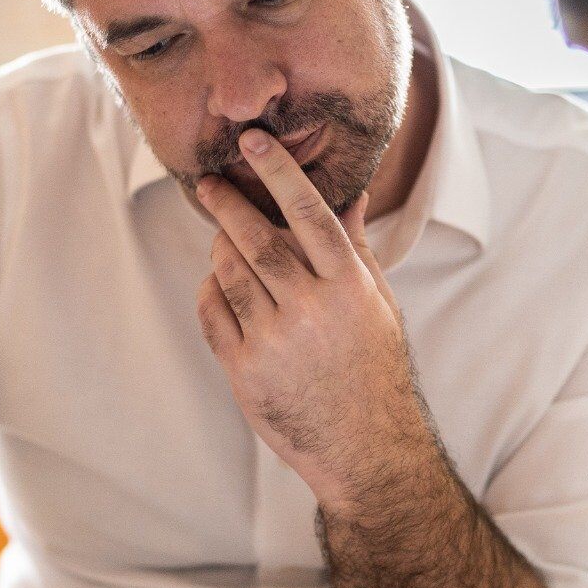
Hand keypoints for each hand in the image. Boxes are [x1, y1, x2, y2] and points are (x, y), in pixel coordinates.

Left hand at [195, 129, 430, 507]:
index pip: (308, 212)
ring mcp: (275, 341)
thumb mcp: (378, 303)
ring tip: (221, 238)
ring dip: (219, 248)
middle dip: (228, 204)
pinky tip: (218, 285)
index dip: (278, 171)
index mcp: (348, 286)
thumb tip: (351, 193)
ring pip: (228, 273)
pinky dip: (209, 291)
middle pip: (257, 238)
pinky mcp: (245, 371)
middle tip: (210, 183)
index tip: (253, 140)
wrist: (365, 447)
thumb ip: (355, 246)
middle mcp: (311, 309)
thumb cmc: (374, 367)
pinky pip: (212, 314)